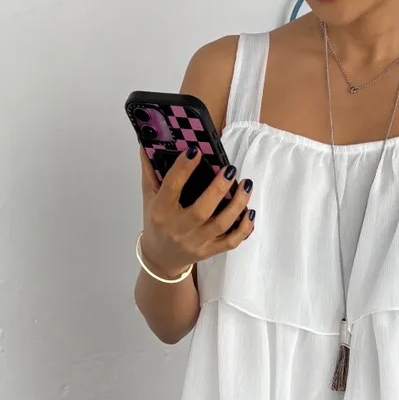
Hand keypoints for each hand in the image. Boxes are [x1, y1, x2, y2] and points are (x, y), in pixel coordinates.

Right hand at [138, 147, 254, 278]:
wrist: (160, 257)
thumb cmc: (156, 222)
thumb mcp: (149, 196)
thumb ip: (151, 170)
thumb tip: (149, 142)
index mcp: (161, 211)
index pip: (172, 187)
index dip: (183, 168)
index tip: (196, 150)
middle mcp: (178, 228)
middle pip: (202, 210)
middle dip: (218, 188)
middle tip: (230, 170)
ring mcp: (196, 242)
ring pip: (221, 225)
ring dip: (237, 205)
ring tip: (246, 186)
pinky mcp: (209, 251)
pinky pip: (230, 242)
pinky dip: (244, 228)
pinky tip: (249, 212)